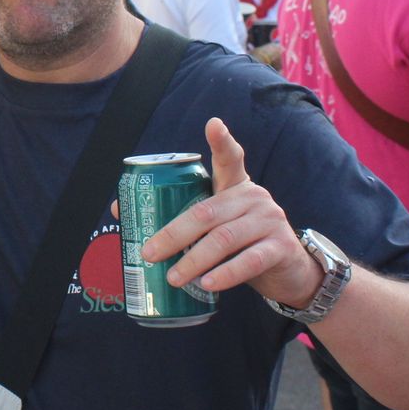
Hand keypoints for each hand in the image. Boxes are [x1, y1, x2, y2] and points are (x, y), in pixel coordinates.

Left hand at [140, 118, 322, 307]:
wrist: (289, 272)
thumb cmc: (241, 243)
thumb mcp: (214, 225)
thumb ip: (180, 215)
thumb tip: (119, 210)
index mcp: (235, 186)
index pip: (230, 158)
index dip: (222, 141)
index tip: (213, 125)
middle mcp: (254, 197)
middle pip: (206, 212)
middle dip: (173, 234)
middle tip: (149, 254)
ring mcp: (270, 221)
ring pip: (224, 238)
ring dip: (193, 260)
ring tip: (172, 277)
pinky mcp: (280, 248)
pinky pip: (249, 261)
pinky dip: (225, 274)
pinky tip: (207, 284)